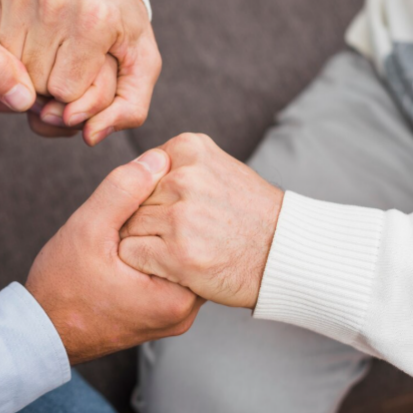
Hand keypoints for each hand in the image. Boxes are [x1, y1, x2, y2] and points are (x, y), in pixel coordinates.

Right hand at [0, 0, 160, 145]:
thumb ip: (128, 110)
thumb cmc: (120, 22)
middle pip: (37, 83)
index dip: (77, 91)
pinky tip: (32, 29)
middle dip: (52, 82)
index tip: (89, 65)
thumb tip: (89, 135)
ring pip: (11, 67)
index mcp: (96, 18)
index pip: (66, 95)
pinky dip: (10, 45)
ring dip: (29, 68)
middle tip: (69, 55)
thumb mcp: (140, 65)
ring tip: (52, 44)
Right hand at [26, 149, 202, 364]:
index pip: (193, 231)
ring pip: (179, 257)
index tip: (140, 196)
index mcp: (175, 296)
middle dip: (166, 219)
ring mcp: (173, 316)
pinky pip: (168, 273)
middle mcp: (183, 312)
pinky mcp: (159, 314)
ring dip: (159, 236)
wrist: (42, 331)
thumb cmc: (60, 288)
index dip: (167, 201)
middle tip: (133, 211)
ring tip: (129, 227)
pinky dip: (154, 253)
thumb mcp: (88, 229)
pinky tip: (129, 244)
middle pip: (190, 245)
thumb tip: (157, 158)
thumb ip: (122, 190)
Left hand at [119, 134, 284, 309]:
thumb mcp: (216, 168)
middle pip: (130, 199)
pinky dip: (144, 264)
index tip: (178, 209)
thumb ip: (176, 166)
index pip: (138, 172)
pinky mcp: (177, 253)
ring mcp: (179, 216)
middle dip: (145, 219)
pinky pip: (131, 253)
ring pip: (127, 226)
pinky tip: (170, 265)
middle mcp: (182, 177)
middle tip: (179, 233)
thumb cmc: (247, 215)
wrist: (285, 255)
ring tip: (177, 248)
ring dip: (144, 242)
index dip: (151, 198)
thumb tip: (131, 172)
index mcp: (188, 148)